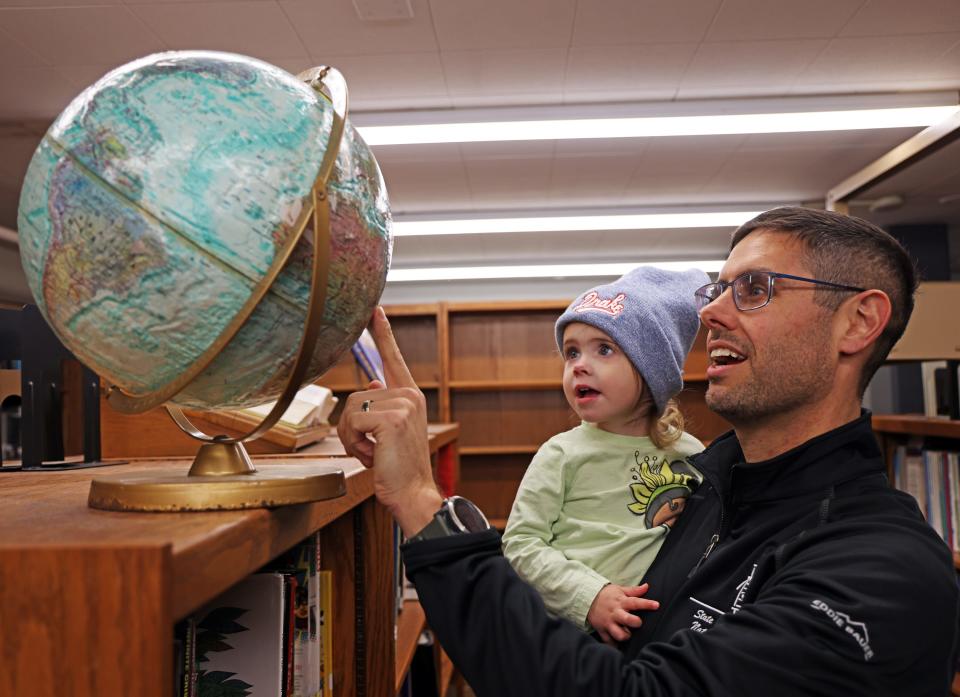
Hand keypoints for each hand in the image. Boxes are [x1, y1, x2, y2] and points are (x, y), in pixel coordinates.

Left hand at [338, 307, 442, 535]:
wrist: (414, 494)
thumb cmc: (398, 468)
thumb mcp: (388, 432)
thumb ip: (381, 405)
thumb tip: (371, 380)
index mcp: (410, 395)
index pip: (392, 357)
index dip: (381, 333)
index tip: (374, 309)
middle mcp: (409, 394)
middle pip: (356, 394)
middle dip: (352, 426)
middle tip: (370, 449)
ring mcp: (402, 405)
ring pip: (351, 408)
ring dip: (351, 436)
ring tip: (372, 453)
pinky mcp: (391, 418)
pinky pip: (352, 421)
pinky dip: (354, 443)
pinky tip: (373, 455)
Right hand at [586, 583, 658, 644]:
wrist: (587, 599)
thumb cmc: (608, 595)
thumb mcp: (620, 590)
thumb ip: (634, 590)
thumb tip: (647, 586)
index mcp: (621, 602)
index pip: (635, 602)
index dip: (646, 604)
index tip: (656, 605)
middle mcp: (615, 613)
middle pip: (626, 619)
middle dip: (634, 622)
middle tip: (638, 623)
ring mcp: (608, 622)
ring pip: (618, 634)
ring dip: (625, 636)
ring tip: (627, 634)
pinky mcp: (602, 630)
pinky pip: (609, 642)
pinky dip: (614, 645)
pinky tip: (619, 645)